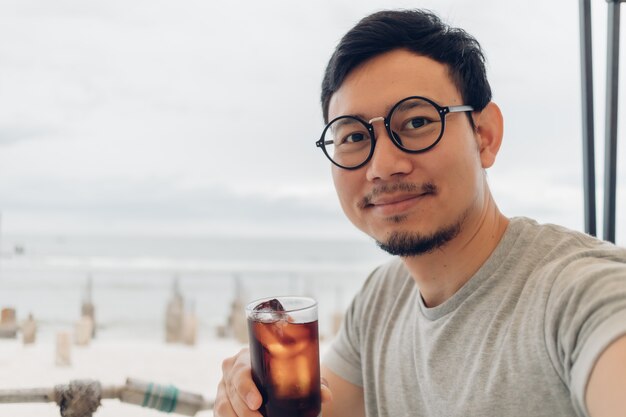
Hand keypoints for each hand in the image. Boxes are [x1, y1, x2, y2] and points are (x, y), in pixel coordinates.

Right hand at [214, 348, 332, 416]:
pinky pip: (221, 415)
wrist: (270, 377)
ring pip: (223, 407)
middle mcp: (230, 372)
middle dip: (245, 413)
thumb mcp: (295, 374)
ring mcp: (222, 388)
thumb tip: (327, 396)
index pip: (241, 372)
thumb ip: (312, 383)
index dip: (246, 389)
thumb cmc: (282, 372)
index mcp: (245, 358)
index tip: (258, 402)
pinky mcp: (221, 403)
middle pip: (231, 394)